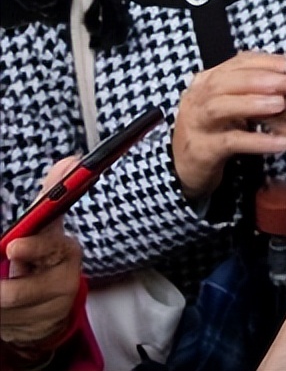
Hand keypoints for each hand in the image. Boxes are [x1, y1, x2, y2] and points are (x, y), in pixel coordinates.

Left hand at [1, 158, 83, 348]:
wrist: (49, 310)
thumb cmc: (43, 259)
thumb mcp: (46, 228)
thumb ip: (53, 195)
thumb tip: (71, 160)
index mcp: (66, 254)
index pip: (54, 249)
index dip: (34, 249)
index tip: (13, 246)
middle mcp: (63, 284)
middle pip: (19, 292)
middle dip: (3, 287)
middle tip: (4, 263)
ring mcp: (45, 312)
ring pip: (2, 305)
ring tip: (1, 281)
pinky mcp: (28, 332)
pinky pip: (2, 321)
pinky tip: (3, 303)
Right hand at [172, 52, 285, 200]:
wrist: (186, 168)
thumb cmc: (217, 130)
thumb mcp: (232, 105)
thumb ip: (254, 88)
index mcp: (207, 81)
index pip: (237, 63)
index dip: (267, 62)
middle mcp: (196, 99)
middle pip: (224, 81)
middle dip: (260, 79)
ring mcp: (196, 124)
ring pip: (220, 107)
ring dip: (253, 103)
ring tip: (281, 104)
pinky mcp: (202, 150)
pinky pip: (230, 143)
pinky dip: (257, 141)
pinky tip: (282, 142)